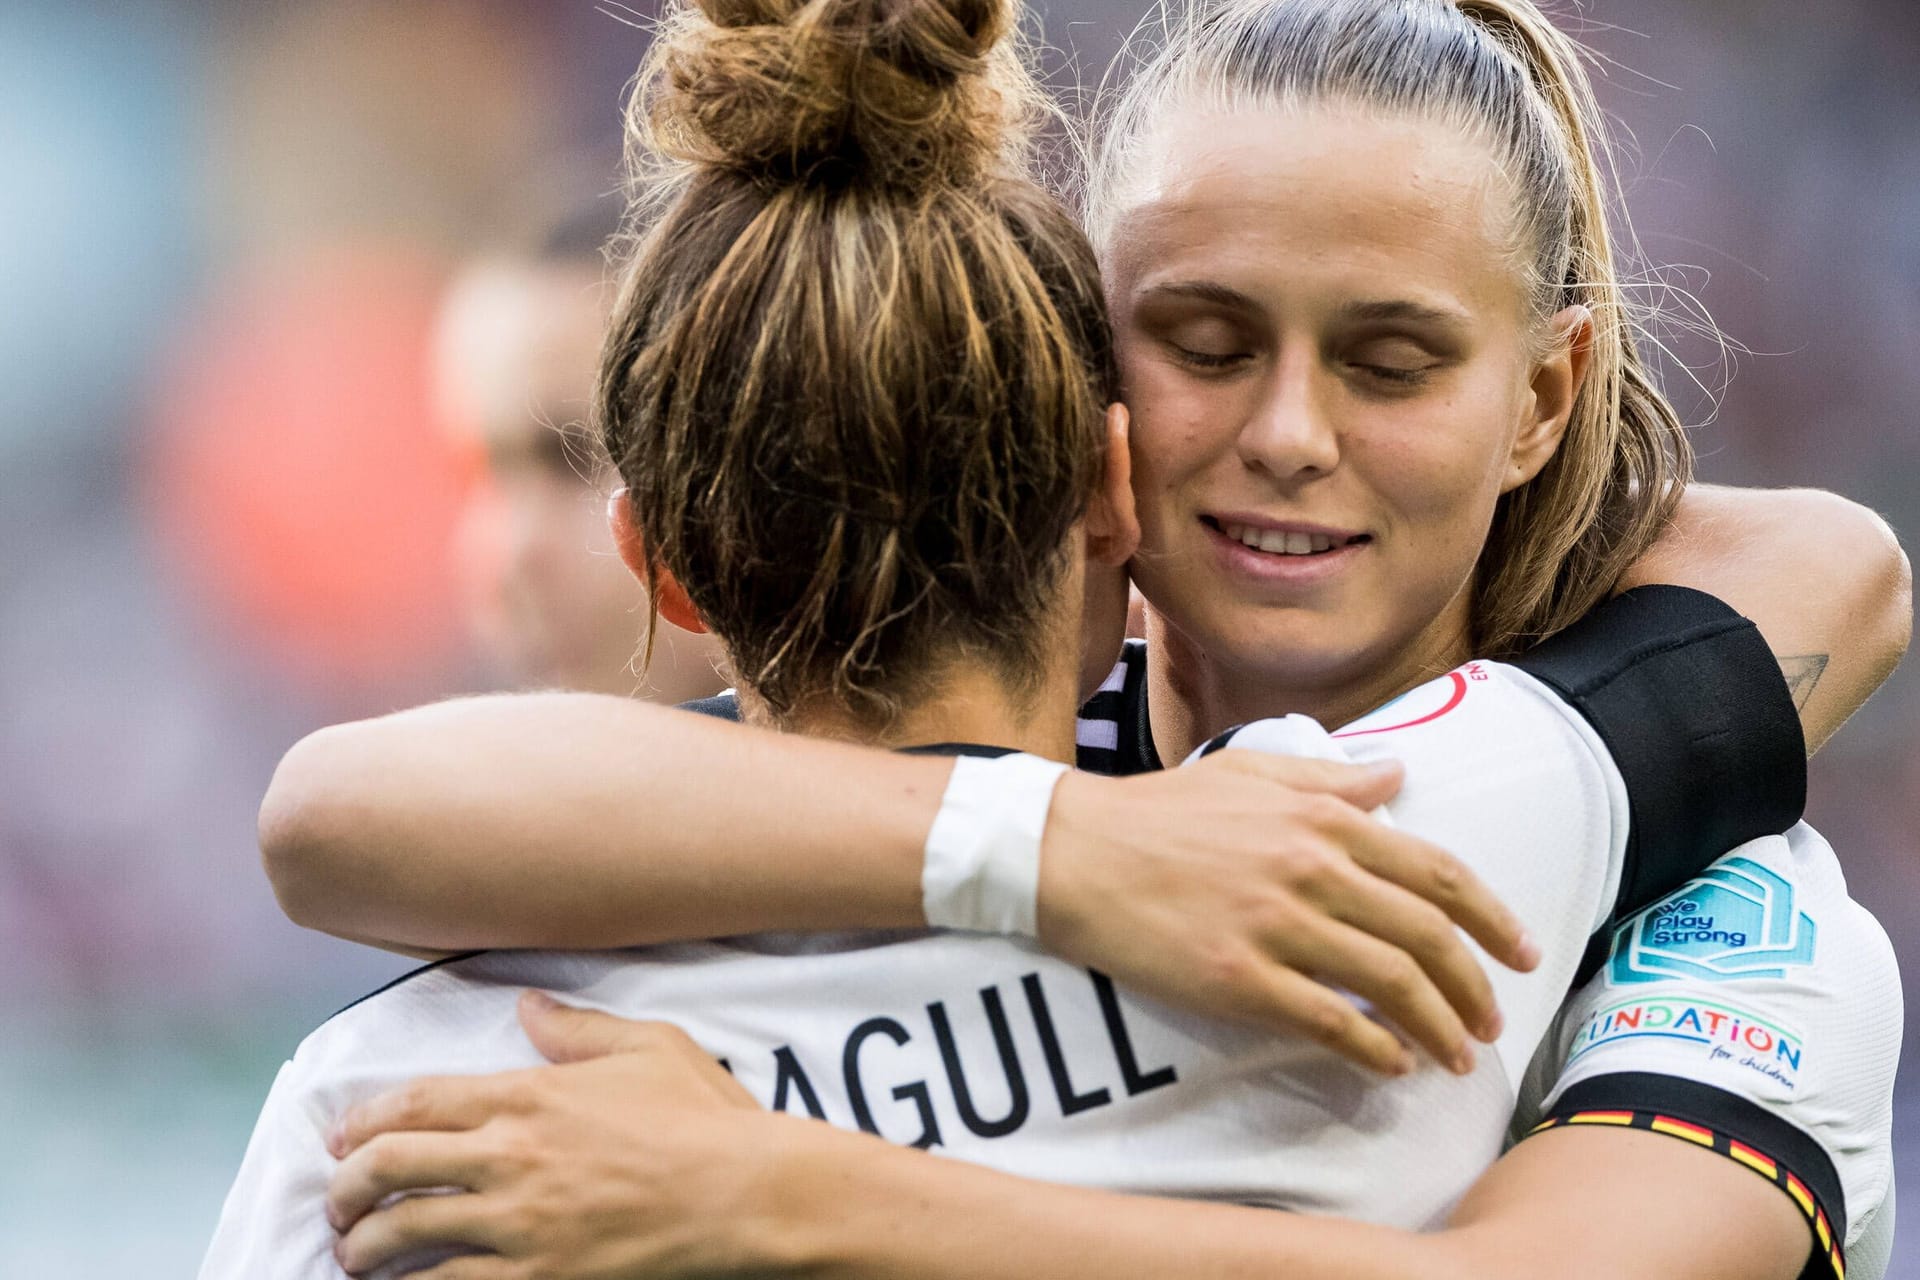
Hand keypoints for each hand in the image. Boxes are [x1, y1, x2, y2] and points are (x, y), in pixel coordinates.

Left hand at [326, 992, 788, 1279]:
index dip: (361, 1122)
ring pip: (402, 1237)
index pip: (414, 1104)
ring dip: (363, 1250)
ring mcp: (519, 1224)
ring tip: (357, 1257)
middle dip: (344, 1189)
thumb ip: (577, 1028)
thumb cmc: (705, 1120)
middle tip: (339, 1204)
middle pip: (387, 1169)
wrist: (748, 1195)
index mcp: (529, 1096)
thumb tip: (527, 1006)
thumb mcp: (649, 1047)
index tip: (340, 1139)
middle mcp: (510, 1156)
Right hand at [1037, 754, 1538, 1076]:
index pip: (1438, 873)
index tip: (1523, 953)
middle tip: (1490, 1022)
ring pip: (1390, 985)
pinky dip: (1374, 1049)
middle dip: (1475, 986)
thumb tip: (1397, 776)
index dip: (1493, 918)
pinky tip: (1389, 1063)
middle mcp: (1313, 869)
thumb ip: (1331, 778)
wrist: (1073, 851)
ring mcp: (1278, 926)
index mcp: (1322, 818)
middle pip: (1427, 937)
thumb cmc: (1159, 810)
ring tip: (1452, 1056)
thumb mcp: (1250, 771)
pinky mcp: (1239, 979)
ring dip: (1437, 1027)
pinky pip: (1330, 1023)